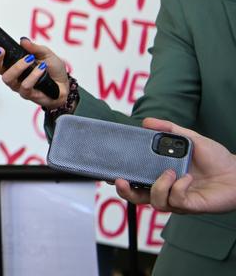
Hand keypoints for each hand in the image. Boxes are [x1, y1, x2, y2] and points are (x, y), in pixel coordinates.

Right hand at [0, 37, 68, 110]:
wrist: (66, 86)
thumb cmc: (53, 70)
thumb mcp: (46, 54)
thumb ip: (35, 48)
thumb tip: (22, 40)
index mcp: (13, 64)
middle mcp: (12, 75)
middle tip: (1, 50)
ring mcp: (18, 86)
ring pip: (8, 78)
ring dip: (18, 67)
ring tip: (30, 59)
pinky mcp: (28, 94)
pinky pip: (25, 86)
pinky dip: (33, 75)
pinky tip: (41, 69)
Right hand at [115, 118, 235, 214]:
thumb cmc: (215, 158)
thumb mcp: (189, 138)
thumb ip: (168, 129)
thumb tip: (145, 121)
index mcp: (162, 176)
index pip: (136, 183)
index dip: (122, 181)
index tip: (112, 172)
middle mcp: (167, 190)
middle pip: (138, 199)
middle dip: (126, 192)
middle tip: (121, 180)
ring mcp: (178, 200)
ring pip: (155, 202)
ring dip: (158, 186)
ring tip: (170, 172)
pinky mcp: (191, 206)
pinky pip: (175, 201)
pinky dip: (178, 187)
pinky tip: (186, 178)